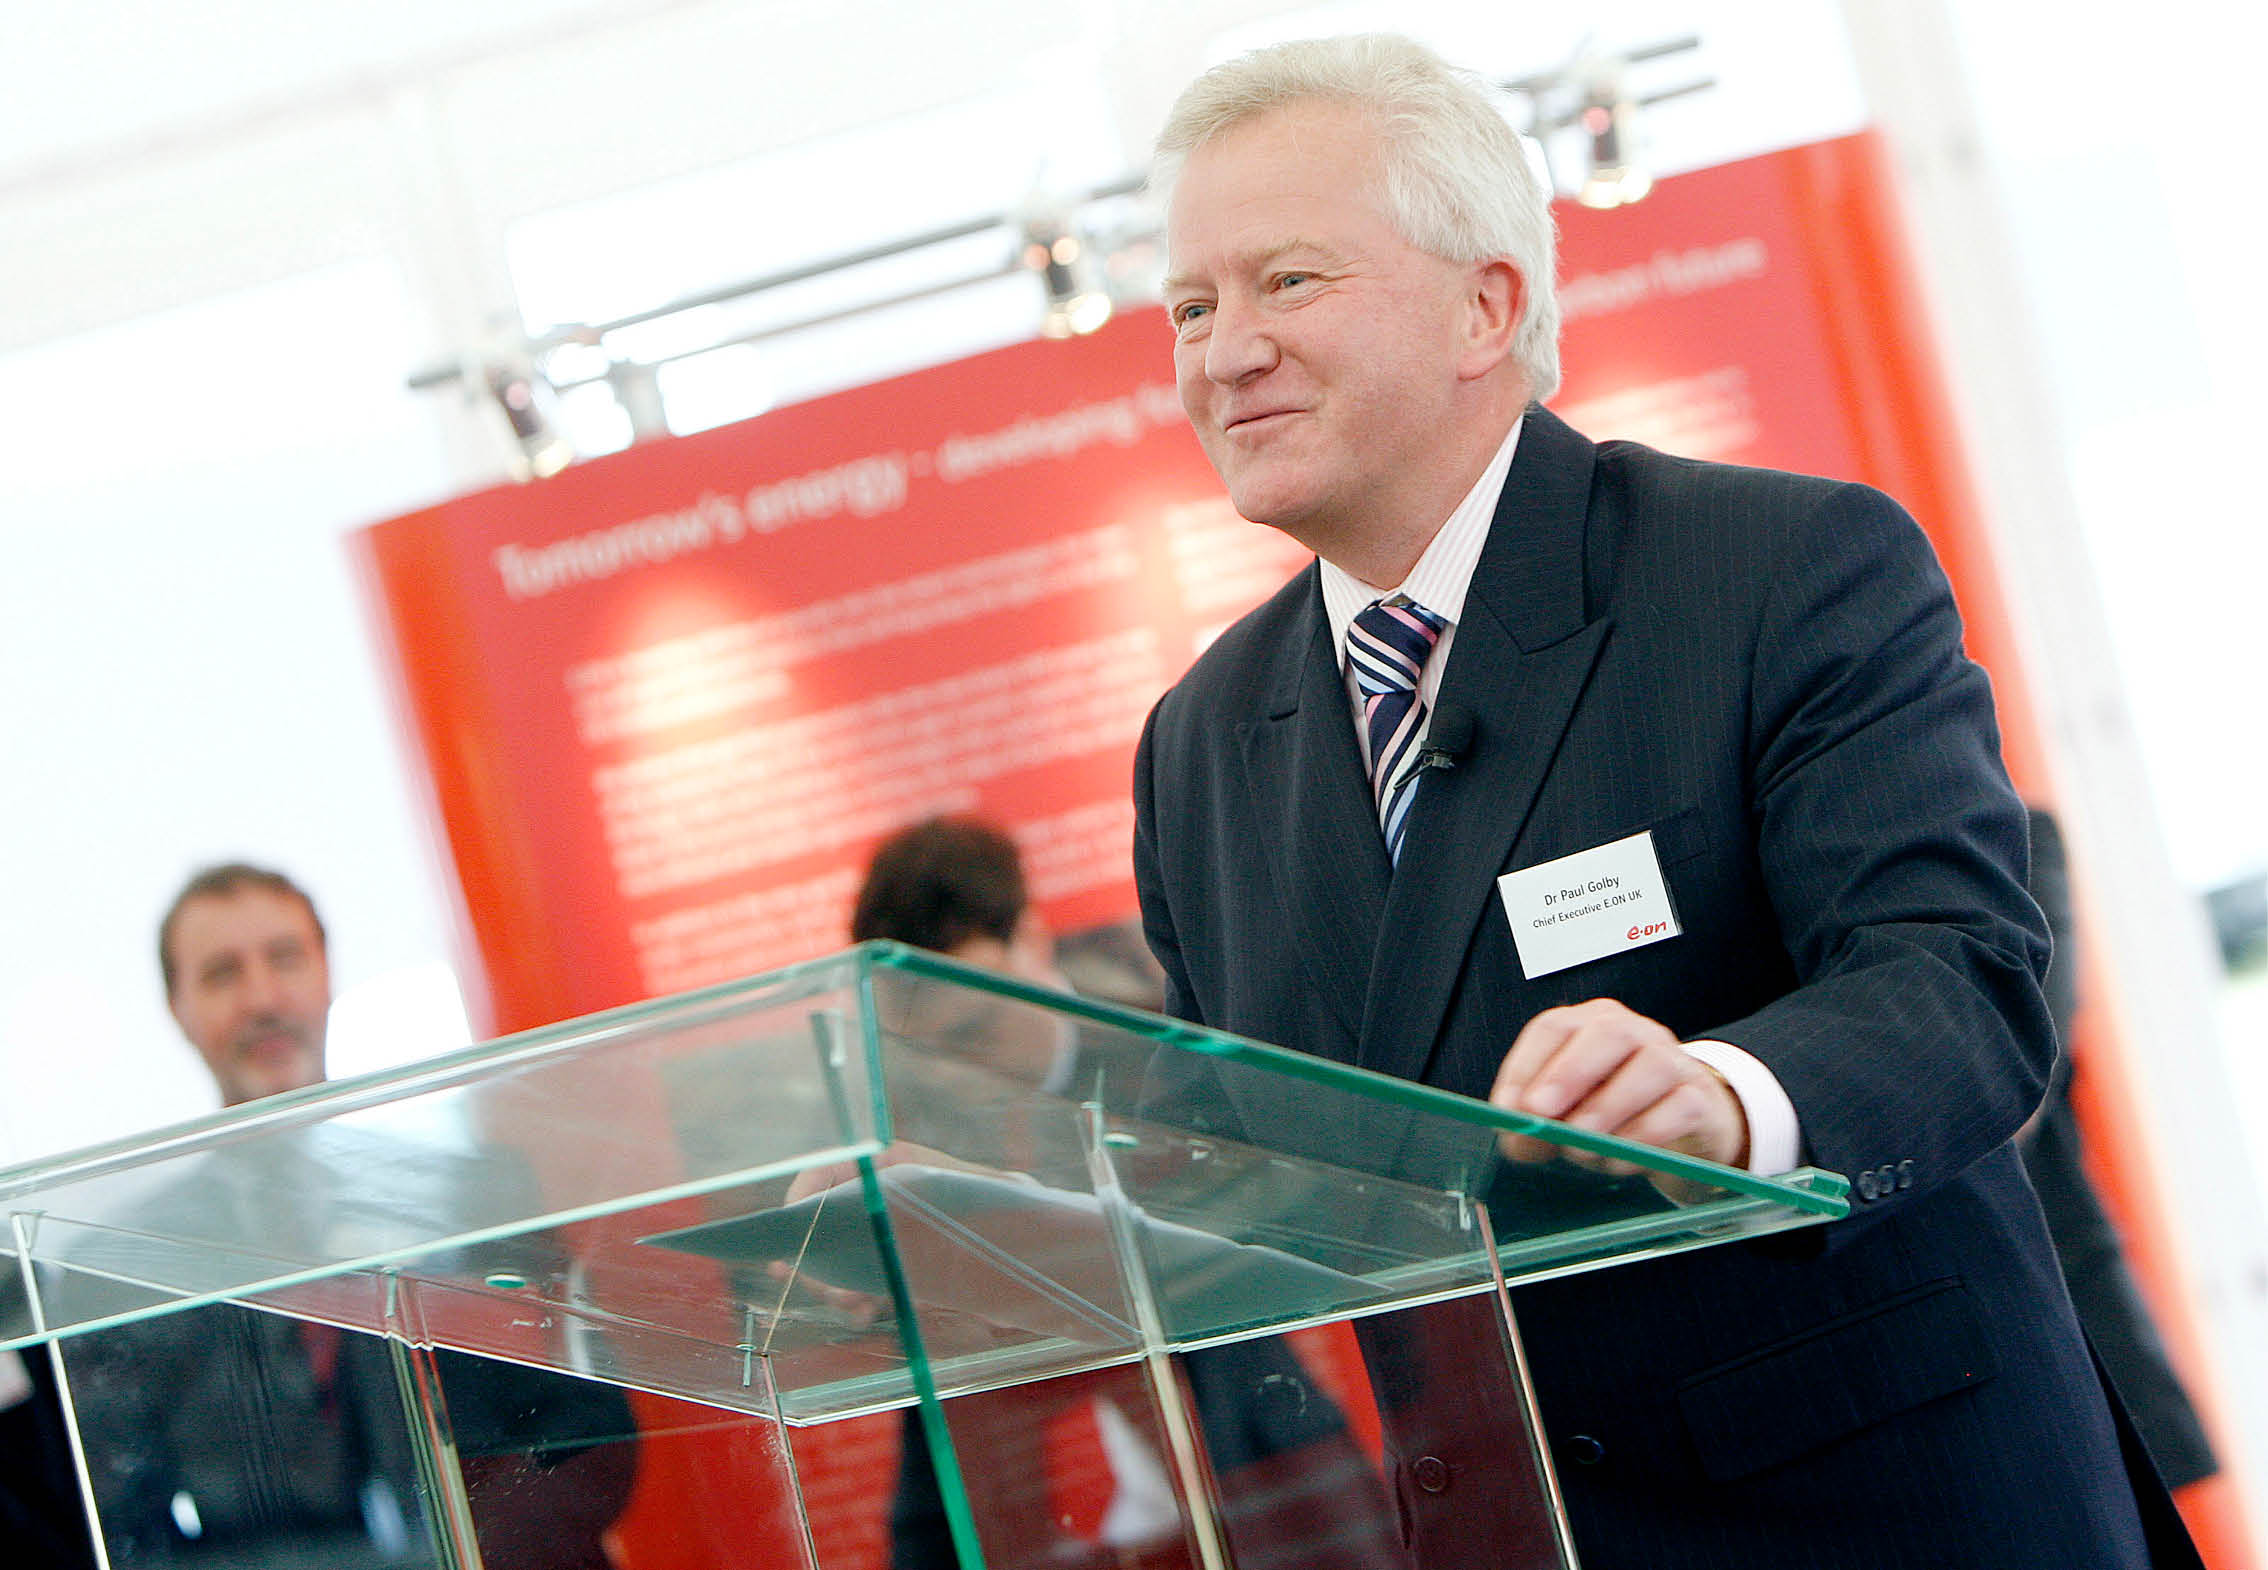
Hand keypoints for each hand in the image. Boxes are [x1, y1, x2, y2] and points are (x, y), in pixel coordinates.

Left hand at [1488, 999, 1749, 1175]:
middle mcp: (1635, 1033)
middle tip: (1542, 1113)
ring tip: (1580, 1147)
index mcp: (1590, 1026)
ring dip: (1608, 1108)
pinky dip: (1644, 1136)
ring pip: (1651, 1067)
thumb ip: (1537, 1125)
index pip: (1555, 1027)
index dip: (1527, 1066)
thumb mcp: (1566, 1117)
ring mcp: (1674, 1061)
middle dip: (1570, 1074)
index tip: (1510, 1107)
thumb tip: (1518, 1139)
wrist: (1683, 1129)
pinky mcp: (1701, 1099)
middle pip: (1608, 1033)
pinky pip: (1680, 1108)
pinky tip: (1619, 1162)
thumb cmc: (1613, 1115)